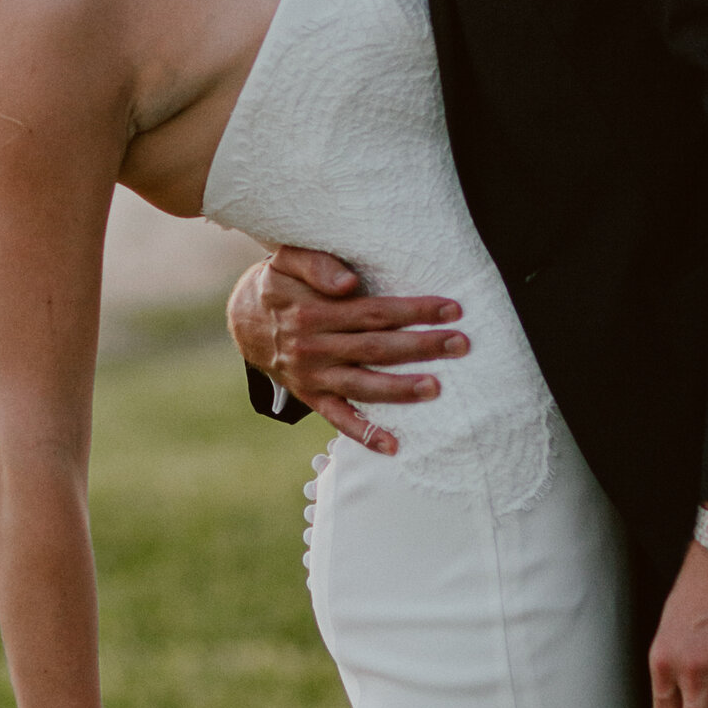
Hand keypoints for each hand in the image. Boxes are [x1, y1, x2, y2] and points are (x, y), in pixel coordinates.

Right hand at [227, 246, 466, 453]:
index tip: (451, 308)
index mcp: (311, 312)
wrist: (247, 322)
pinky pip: (339, 419)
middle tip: (460, 344)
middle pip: (375, 347)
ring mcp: (313, 376)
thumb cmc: (281, 284)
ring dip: (400, 389)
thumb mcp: (287, 261)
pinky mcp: (312, 397)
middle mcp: (313, 346)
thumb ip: (317, 265)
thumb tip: (348, 284)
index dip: (413, 310)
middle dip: (421, 346)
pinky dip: (365, 434)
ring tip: (435, 388)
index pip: (372, 311)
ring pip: (362, 385)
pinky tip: (394, 446)